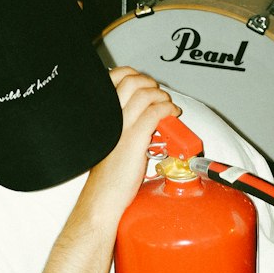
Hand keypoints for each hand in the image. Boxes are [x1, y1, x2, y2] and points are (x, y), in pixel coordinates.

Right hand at [82, 68, 180, 215]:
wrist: (101, 198)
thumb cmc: (104, 177)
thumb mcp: (108, 143)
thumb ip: (120, 126)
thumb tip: (140, 115)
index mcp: (101, 115)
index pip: (114, 77)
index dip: (133, 74)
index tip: (144, 83)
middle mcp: (109, 116)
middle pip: (131, 80)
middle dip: (151, 84)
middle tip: (158, 95)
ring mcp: (121, 126)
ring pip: (146, 94)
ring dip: (162, 96)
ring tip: (168, 106)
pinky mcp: (134, 139)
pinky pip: (156, 113)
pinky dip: (168, 109)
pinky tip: (172, 115)